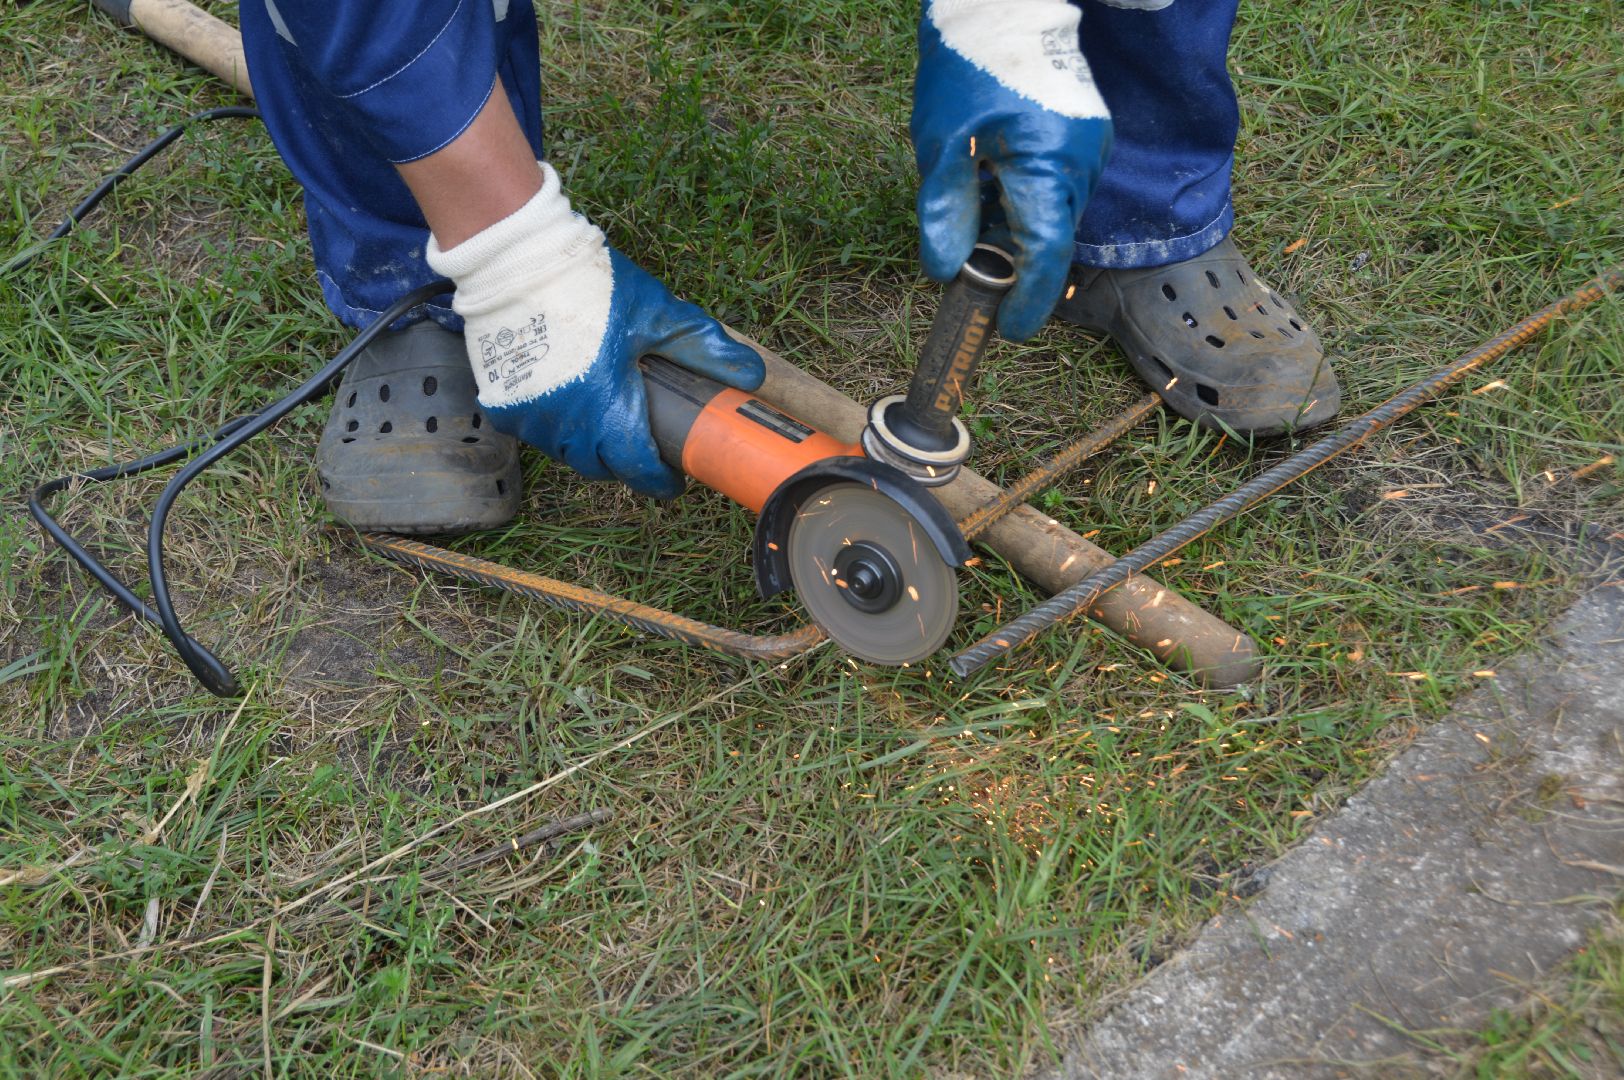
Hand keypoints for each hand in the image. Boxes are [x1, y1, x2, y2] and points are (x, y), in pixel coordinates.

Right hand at [427, 163, 763, 497]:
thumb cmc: (590, 286)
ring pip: (566, 453)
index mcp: (607, 411)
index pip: (637, 471)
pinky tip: (570, 401)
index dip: (659, 482)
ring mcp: (528, 418)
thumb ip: (704, 349)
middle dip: (625, 462)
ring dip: (589, 445)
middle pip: (601, 467)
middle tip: (644, 442)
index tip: (674, 480)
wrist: (517, 258)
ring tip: (608, 419)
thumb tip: (751, 376)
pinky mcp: (502, 404)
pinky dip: (556, 427)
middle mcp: (565, 426)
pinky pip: (535, 432)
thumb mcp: (657, 316)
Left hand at [912, 0, 1112, 340]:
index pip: (1045, 256)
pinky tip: (994, 187)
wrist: (1004, 8)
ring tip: (973, 216)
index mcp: (1048, 165)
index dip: (1026, 301)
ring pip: (1055, 216)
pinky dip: (1028, 204)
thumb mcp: (943, 146)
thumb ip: (946, 213)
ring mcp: (1092, 149)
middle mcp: (1083, 162)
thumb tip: (945, 272)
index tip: (1006, 330)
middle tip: (969, 278)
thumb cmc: (969, 68)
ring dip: (1018, 232)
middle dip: (1014, 268)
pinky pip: (1059, 189)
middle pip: (1051, 240)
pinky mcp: (1089, 139)